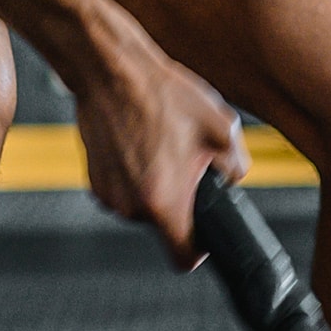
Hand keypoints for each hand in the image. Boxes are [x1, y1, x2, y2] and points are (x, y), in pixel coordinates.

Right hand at [75, 44, 246, 268]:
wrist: (111, 71)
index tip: (204, 231)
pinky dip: (135, 175)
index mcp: (164, 202)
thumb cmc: (163, 96)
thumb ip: (236, 166)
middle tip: (185, 161)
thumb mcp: (221, 127)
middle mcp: (131, 207)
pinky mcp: (94, 180)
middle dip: (179, 201)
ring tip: (161, 143)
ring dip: (156, 185)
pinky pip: (124, 190)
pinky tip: (141, 142)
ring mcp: (108, 195)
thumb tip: (233, 179)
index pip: (183, 258)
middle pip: (164, 224)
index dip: (199, 249)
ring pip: (143, 205)